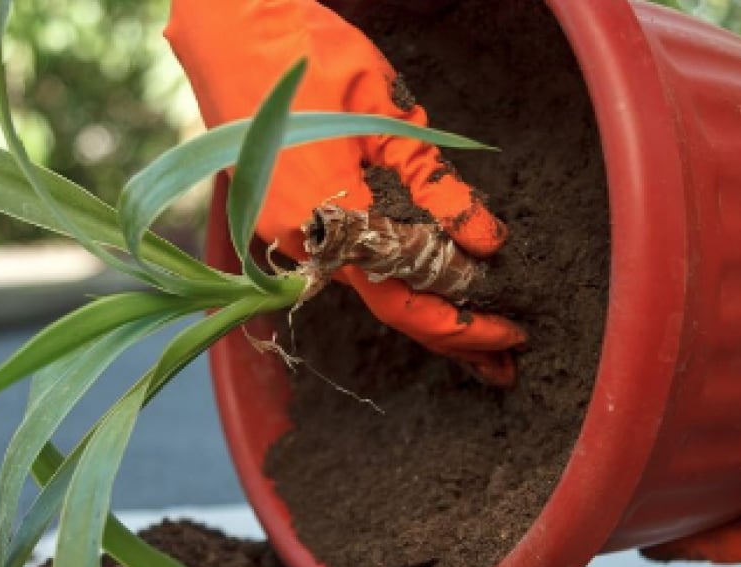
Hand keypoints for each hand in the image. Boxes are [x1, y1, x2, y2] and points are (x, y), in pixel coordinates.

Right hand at [165, 0, 525, 383]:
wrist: (227, 29)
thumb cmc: (311, 59)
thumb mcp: (390, 116)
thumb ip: (436, 187)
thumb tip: (486, 242)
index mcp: (331, 222)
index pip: (408, 300)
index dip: (464, 325)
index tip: (513, 333)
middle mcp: (304, 244)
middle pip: (389, 308)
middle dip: (451, 337)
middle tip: (507, 359)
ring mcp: (287, 234)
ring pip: (369, 286)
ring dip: (424, 309)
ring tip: (478, 334)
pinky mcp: (282, 216)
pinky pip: (346, 260)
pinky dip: (393, 277)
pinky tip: (426, 281)